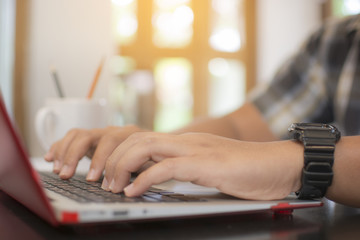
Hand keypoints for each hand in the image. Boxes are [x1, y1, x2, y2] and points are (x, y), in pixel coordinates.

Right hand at [44, 125, 142, 180]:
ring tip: (58, 170)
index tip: (92, 179)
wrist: (152, 143)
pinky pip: (72, 138)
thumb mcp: (150, 162)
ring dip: (64, 152)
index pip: (109, 142)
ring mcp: (100, 133)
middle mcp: (112, 131)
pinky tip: (50, 158)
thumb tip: (132, 183)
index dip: (99, 160)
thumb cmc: (150, 155)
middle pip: (88, 136)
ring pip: (77, 135)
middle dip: (74, 156)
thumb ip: (142, 169)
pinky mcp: (91, 138)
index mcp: (128, 134)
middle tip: (66, 174)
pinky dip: (59, 147)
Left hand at [102, 132, 302, 199]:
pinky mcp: (206, 164)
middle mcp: (187, 142)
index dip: (120, 153)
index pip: (143, 138)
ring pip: (145, 146)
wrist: (278, 165)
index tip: (109, 174)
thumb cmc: (246, 170)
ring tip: (112, 186)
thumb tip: (160, 176)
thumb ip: (185, 167)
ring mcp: (196, 150)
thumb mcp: (207, 167)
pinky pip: (167, 168)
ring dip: (122, 166)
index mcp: (186, 143)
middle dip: (113, 158)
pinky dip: (144, 179)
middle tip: (102, 180)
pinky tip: (133, 191)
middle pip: (137, 138)